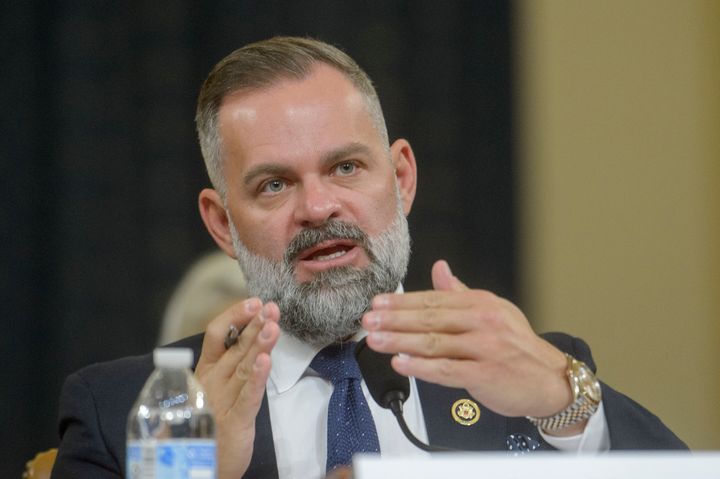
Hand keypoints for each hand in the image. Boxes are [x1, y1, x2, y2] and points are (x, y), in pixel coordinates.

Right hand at [195, 298, 279, 477]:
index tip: (255, 302)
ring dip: (259, 344)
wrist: (195, 465)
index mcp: (205, 370)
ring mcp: (221, 400)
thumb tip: (249, 332)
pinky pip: (247, 396)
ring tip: (273, 325)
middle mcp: (211, 381)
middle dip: (254, 324)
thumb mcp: (217, 387)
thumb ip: (230, 363)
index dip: (235, 316)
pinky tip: (265, 361)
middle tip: (272, 307)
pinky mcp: (235, 421)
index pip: (216, 334)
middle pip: (233, 346)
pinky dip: (257, 377)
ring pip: (243, 366)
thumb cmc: (209, 421)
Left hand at [362, 260, 575, 427]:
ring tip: (375, 340)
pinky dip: (422, 367)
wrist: (550, 379)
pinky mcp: (485, 374)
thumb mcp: (494, 310)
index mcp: (480, 303)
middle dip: (394, 320)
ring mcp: (485, 348)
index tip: (378, 304)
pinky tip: (401, 363)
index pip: (433, 299)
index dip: (402, 302)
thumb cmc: (518, 347)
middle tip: (368, 321)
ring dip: (400, 341)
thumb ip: (462, 293)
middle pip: (429, 318)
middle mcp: (482, 322)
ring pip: (434, 343)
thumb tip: (439, 269)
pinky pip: (447, 370)